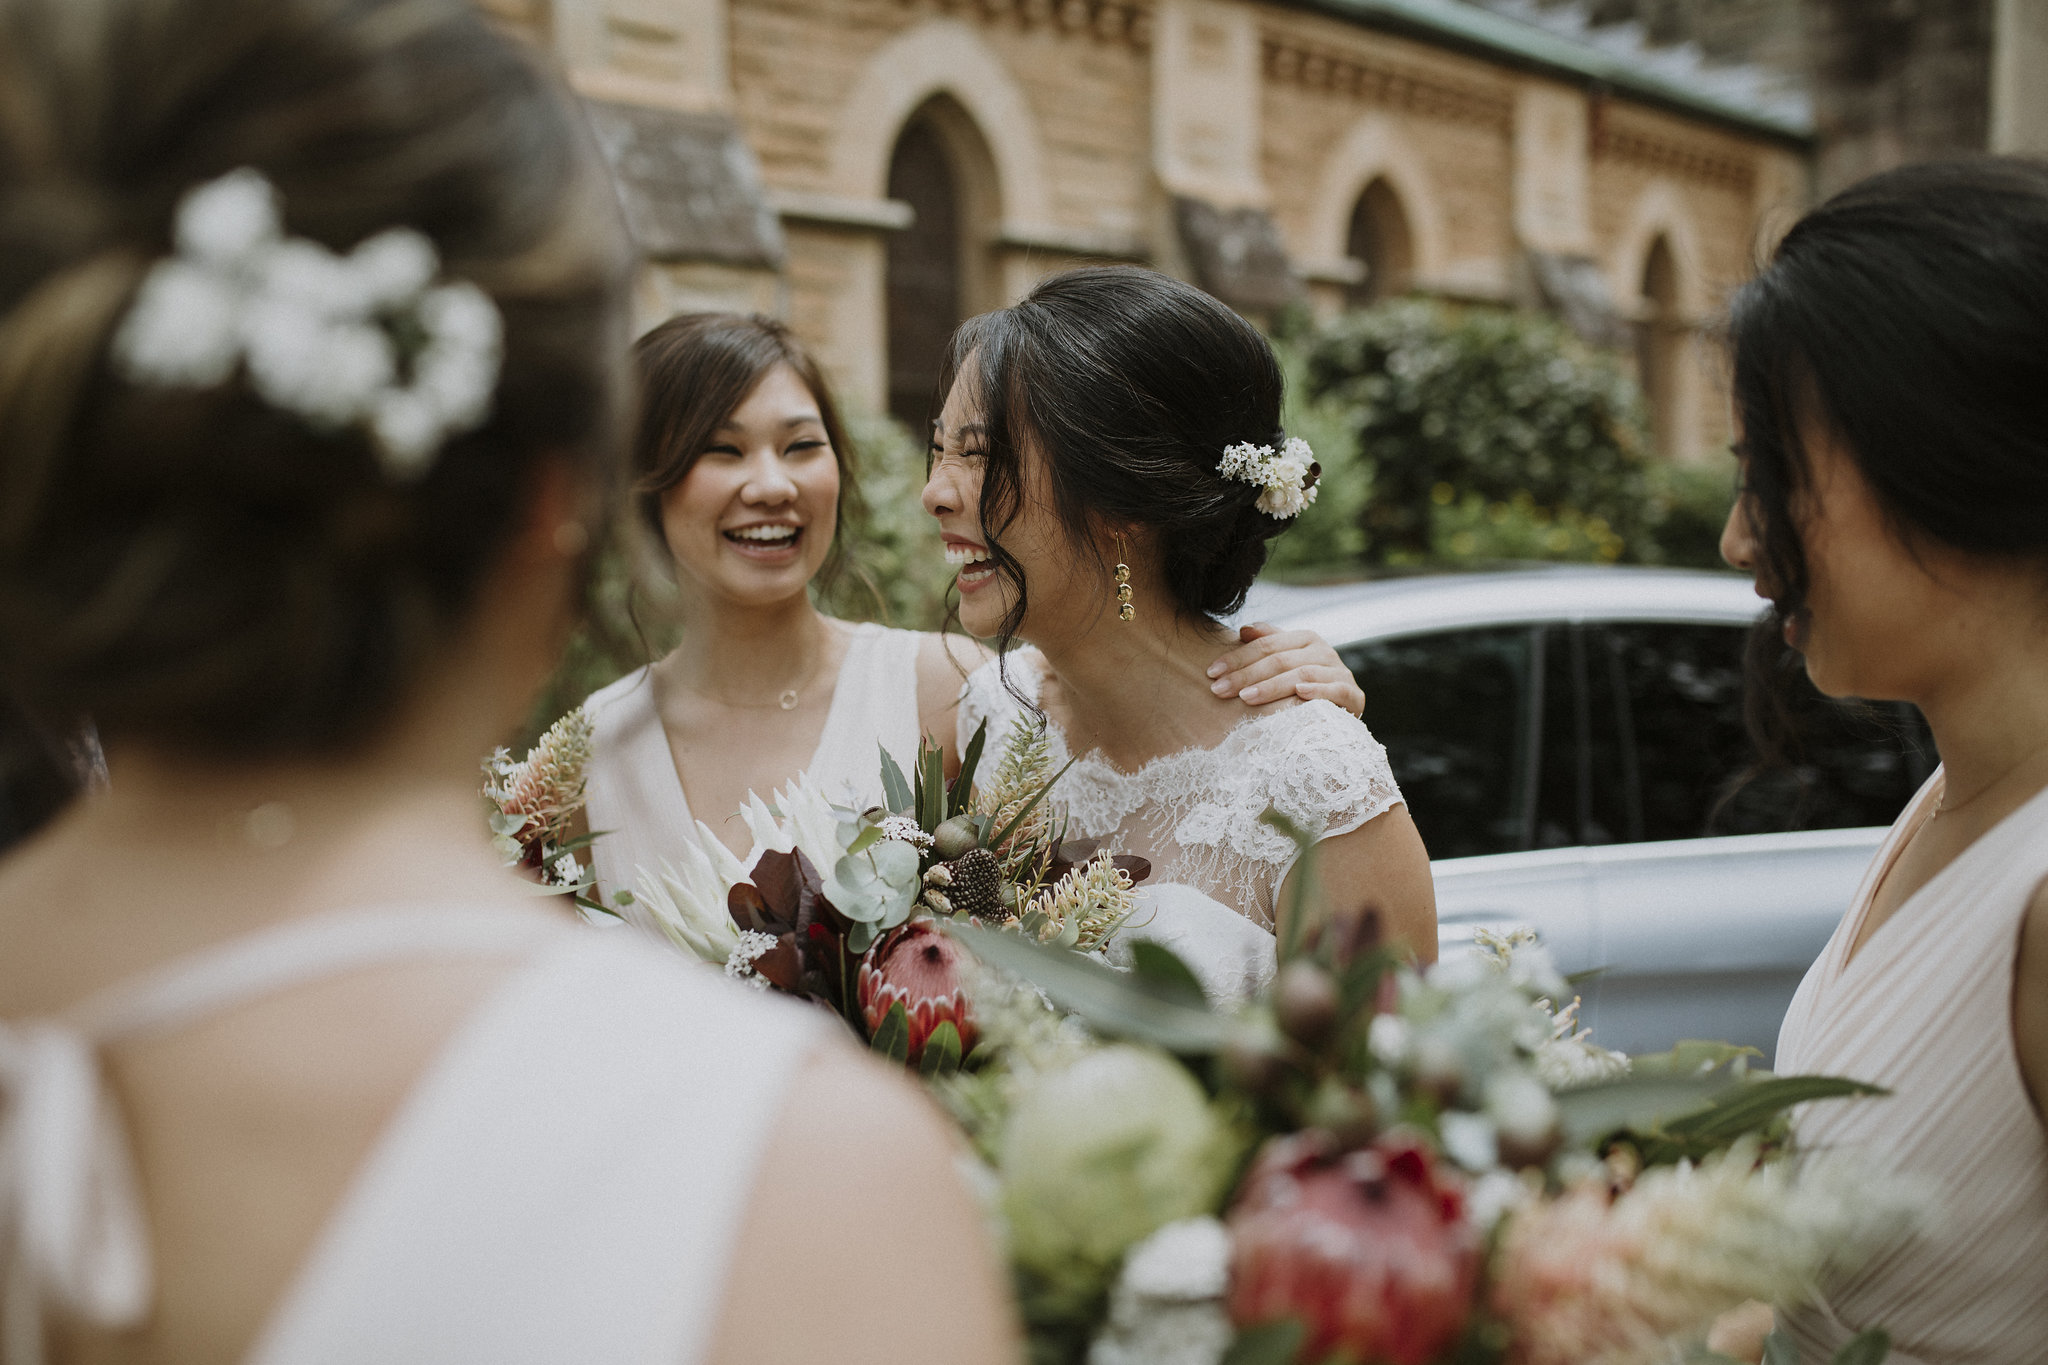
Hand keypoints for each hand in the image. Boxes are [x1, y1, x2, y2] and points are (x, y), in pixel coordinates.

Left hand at [1207, 623, 1364, 716]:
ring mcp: (1340, 672)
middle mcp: (1324, 651)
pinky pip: (1334, 690)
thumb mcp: (1284, 663)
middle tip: (1219, 689)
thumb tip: (1244, 630)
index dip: (1237, 658)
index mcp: (1305, 639)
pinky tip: (1298, 695)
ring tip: (1245, 698)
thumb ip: (1267, 644)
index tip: (1212, 672)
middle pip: (1279, 660)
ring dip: (1272, 687)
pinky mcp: (1353, 695)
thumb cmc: (1303, 687)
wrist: (1341, 714)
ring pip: (1302, 675)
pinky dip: (1317, 691)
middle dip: (1246, 675)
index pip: (1266, 645)